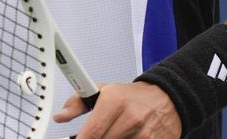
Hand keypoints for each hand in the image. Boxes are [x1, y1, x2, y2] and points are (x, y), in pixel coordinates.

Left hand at [53, 82, 181, 137]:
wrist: (166, 98)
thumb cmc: (131, 97)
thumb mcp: (104, 92)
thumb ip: (77, 103)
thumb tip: (60, 117)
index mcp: (115, 102)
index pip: (93, 132)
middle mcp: (131, 118)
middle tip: (97, 136)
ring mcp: (145, 134)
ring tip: (114, 133)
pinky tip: (126, 137)